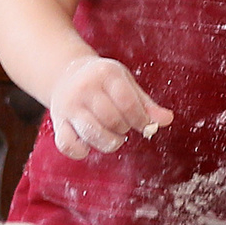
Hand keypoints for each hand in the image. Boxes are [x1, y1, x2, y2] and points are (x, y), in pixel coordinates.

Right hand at [46, 55, 171, 158]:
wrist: (65, 74)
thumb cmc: (103, 81)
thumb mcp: (126, 83)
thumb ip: (146, 104)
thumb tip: (167, 120)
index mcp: (106, 74)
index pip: (128, 102)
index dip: (140, 119)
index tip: (143, 124)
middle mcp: (84, 87)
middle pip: (112, 119)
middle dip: (124, 129)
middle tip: (124, 127)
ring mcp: (68, 105)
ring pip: (92, 133)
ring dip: (109, 142)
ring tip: (114, 137)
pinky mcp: (58, 121)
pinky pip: (67, 144)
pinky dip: (81, 151)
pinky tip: (89, 145)